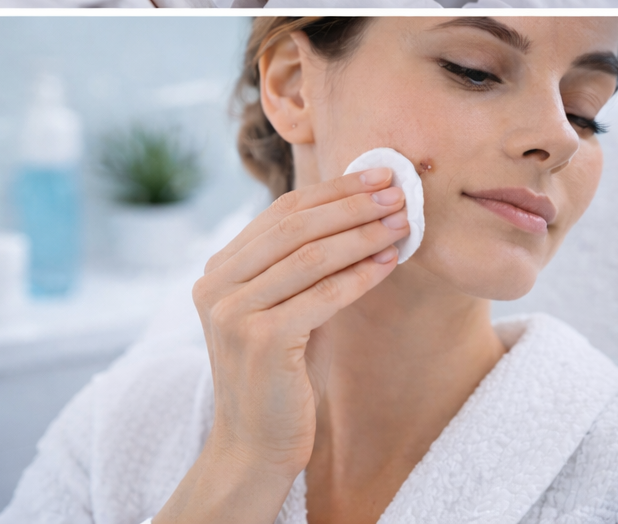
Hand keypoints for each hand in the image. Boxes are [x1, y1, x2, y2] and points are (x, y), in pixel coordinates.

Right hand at [152, 167, 408, 523]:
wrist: (255, 444)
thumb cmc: (280, 371)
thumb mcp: (281, 306)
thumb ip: (299, 262)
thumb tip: (362, 205)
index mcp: (218, 269)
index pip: (282, 211)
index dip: (334, 190)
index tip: (379, 174)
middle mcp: (215, 285)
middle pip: (296, 226)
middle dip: (353, 205)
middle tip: (399, 191)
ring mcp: (232, 313)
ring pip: (311, 257)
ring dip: (363, 234)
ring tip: (403, 222)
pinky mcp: (259, 341)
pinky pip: (322, 296)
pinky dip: (359, 276)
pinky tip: (388, 263)